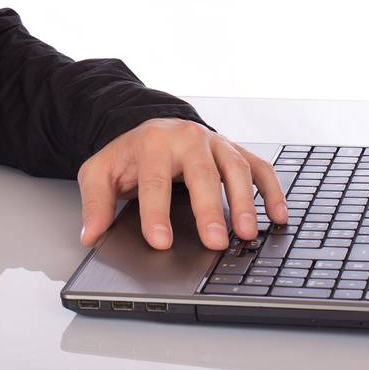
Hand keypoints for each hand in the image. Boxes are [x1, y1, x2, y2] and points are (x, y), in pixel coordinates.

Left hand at [76, 117, 289, 250]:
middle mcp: (188, 139)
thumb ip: (95, 202)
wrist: (151, 127)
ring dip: (245, 201)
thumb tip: (91, 234)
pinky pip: (259, 168)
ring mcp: (215, 143)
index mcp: (153, 143)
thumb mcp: (100, 172)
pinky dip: (272, 191)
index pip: (154, 181)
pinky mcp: (234, 150)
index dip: (156, 213)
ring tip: (247, 233)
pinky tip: (278, 216)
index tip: (161, 241)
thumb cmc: (129, 155)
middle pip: (201, 174)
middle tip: (214, 242)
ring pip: (235, 168)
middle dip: (209, 209)